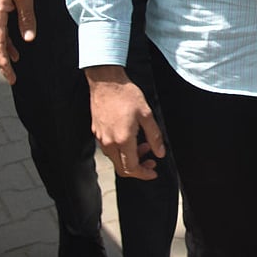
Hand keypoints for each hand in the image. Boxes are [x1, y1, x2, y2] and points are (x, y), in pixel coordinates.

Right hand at [0, 0, 34, 84]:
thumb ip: (27, 17)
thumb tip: (29, 39)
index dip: (3, 61)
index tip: (10, 74)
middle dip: (2, 63)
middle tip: (12, 79)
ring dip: (5, 55)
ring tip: (13, 71)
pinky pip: (0, 33)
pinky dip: (7, 44)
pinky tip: (16, 52)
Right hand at [86, 65, 165, 180]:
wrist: (106, 82)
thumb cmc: (127, 95)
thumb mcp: (146, 114)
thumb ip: (154, 136)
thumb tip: (160, 153)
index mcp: (123, 140)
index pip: (132, 168)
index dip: (144, 173)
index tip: (154, 171)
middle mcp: (109, 143)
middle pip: (122, 168)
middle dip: (138, 168)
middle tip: (151, 160)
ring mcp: (101, 138)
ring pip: (115, 159)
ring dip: (130, 158)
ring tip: (143, 145)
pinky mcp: (97, 132)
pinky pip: (109, 149)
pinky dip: (121, 150)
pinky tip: (131, 138)